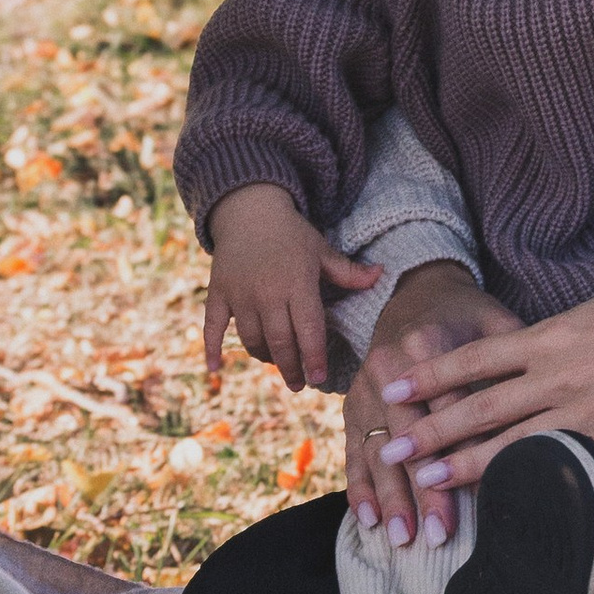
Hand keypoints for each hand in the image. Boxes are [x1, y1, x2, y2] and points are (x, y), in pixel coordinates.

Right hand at [203, 184, 379, 394]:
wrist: (249, 209)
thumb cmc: (291, 234)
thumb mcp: (321, 250)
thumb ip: (348, 271)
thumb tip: (382, 274)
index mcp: (297, 284)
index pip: (308, 329)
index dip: (314, 357)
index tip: (319, 378)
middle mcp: (267, 293)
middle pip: (279, 341)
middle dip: (291, 367)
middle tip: (299, 384)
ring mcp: (240, 294)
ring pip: (251, 338)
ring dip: (264, 356)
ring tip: (276, 363)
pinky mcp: (218, 293)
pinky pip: (212, 326)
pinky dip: (211, 348)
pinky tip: (214, 368)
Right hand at [346, 261, 521, 543]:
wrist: (417, 292)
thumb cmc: (467, 313)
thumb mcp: (495, 321)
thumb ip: (518, 362)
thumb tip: (555, 406)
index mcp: (428, 343)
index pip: (450, 410)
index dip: (463, 455)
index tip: (478, 496)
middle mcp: (389, 365)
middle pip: (409, 437)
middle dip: (423, 490)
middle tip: (439, 536)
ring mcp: (364, 387)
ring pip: (377, 451)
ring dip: (391, 498)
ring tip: (405, 539)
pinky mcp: (351, 403)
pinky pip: (352, 450)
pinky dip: (359, 487)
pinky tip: (369, 521)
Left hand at [377, 256, 593, 489]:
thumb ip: (567, 338)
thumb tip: (538, 353)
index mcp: (556, 333)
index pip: (476, 357)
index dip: (431, 375)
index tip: (394, 386)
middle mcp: (561, 373)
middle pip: (479, 405)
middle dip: (428, 428)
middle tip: (387, 445)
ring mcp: (588, 410)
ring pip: (510, 443)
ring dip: (462, 463)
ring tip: (425, 478)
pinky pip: (561, 463)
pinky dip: (526, 479)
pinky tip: (503, 496)